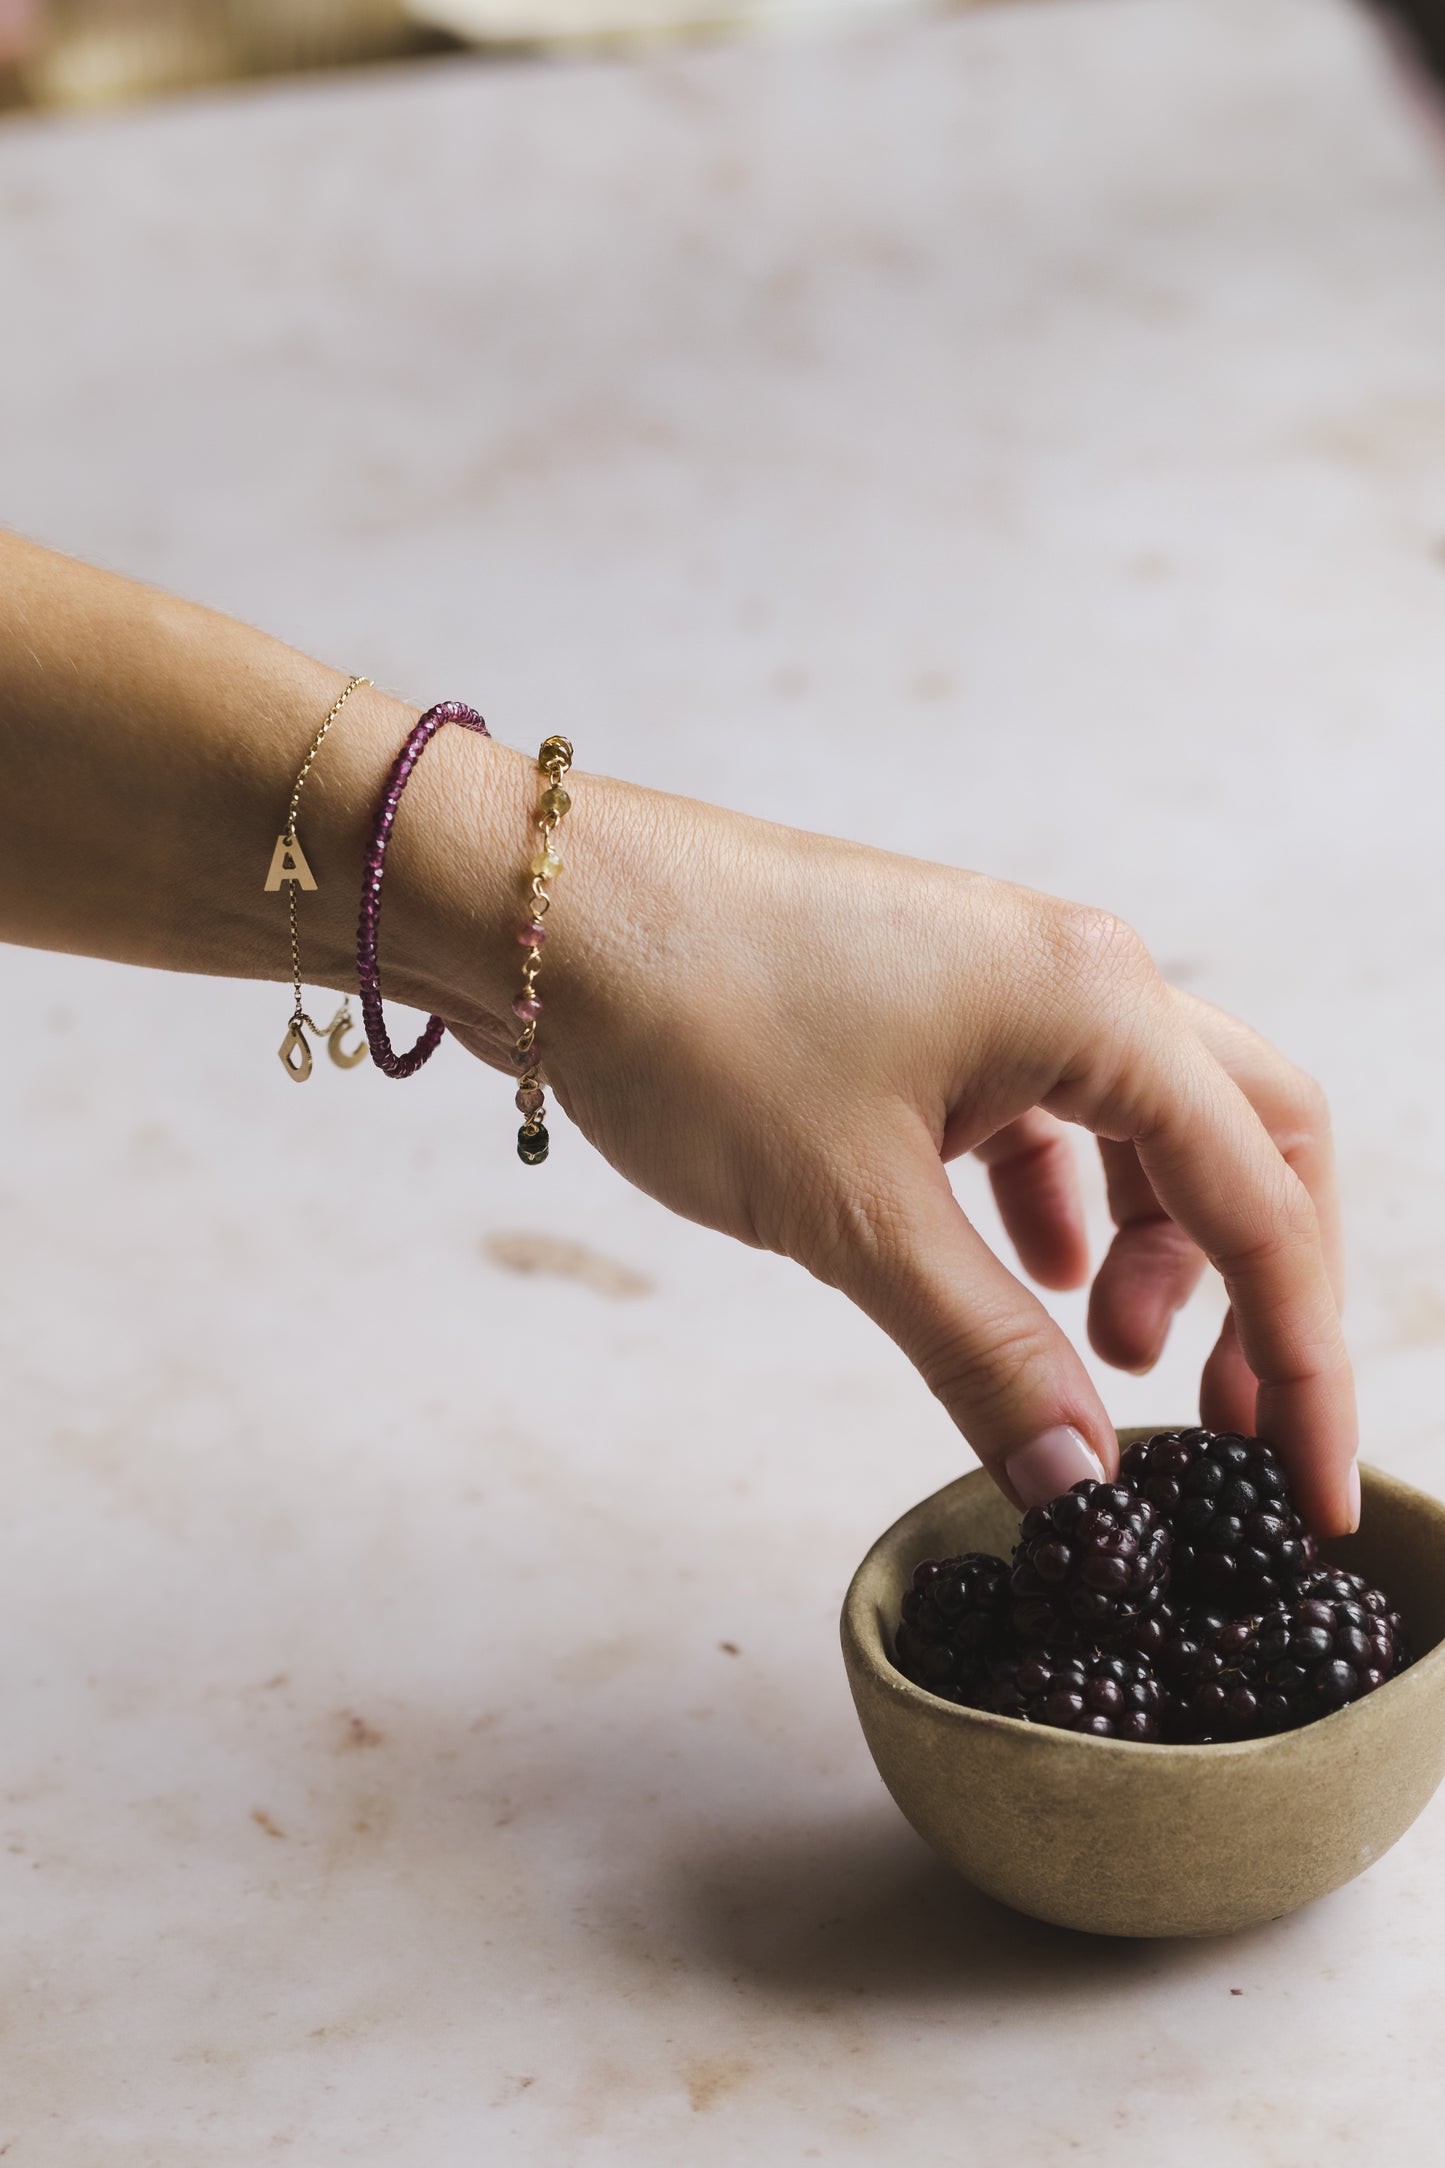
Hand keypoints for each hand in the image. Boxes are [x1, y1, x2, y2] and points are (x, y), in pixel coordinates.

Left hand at [452, 772, 1355, 1535]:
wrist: (541, 907)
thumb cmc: (693, 1019)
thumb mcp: (852, 1214)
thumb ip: (983, 1351)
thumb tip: (1080, 1479)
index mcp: (1096, 1001)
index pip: (1260, 1200)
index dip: (1303, 1357)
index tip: (1309, 1488)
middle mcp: (1076, 975)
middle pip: (1245, 1140)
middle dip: (1262, 1286)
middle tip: (1229, 1419)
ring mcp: (1003, 983)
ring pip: (1148, 1126)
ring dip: (1161, 1245)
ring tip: (1111, 1352)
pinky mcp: (933, 1008)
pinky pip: (1050, 1114)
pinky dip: (1064, 1204)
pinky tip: (1033, 1272)